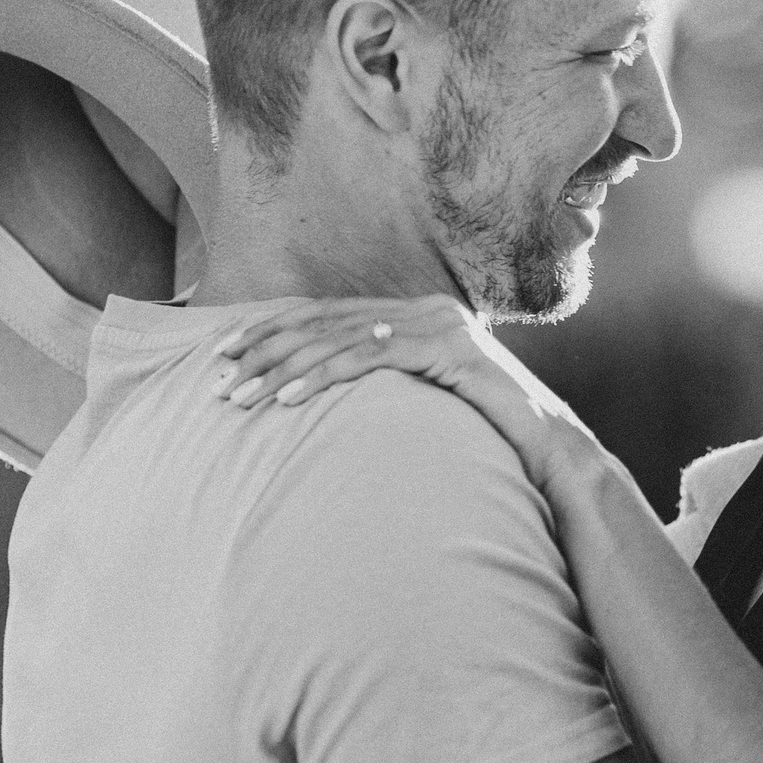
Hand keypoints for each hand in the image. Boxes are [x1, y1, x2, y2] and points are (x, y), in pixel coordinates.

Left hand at [215, 295, 594, 488]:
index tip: (222, 353)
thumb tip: (319, 398)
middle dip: (263, 350)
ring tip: (238, 397)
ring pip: (339, 339)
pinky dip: (322, 377)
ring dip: (280, 370)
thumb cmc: (481, 437)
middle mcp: (424, 310)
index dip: (270, 331)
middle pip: (324, 322)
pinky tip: (287, 399)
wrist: (546, 452)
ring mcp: (439, 326)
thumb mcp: (419, 405)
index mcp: (412, 316)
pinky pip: (371, 357)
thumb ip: (381, 390)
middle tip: (216, 381)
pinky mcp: (449, 349)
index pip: (326, 315)